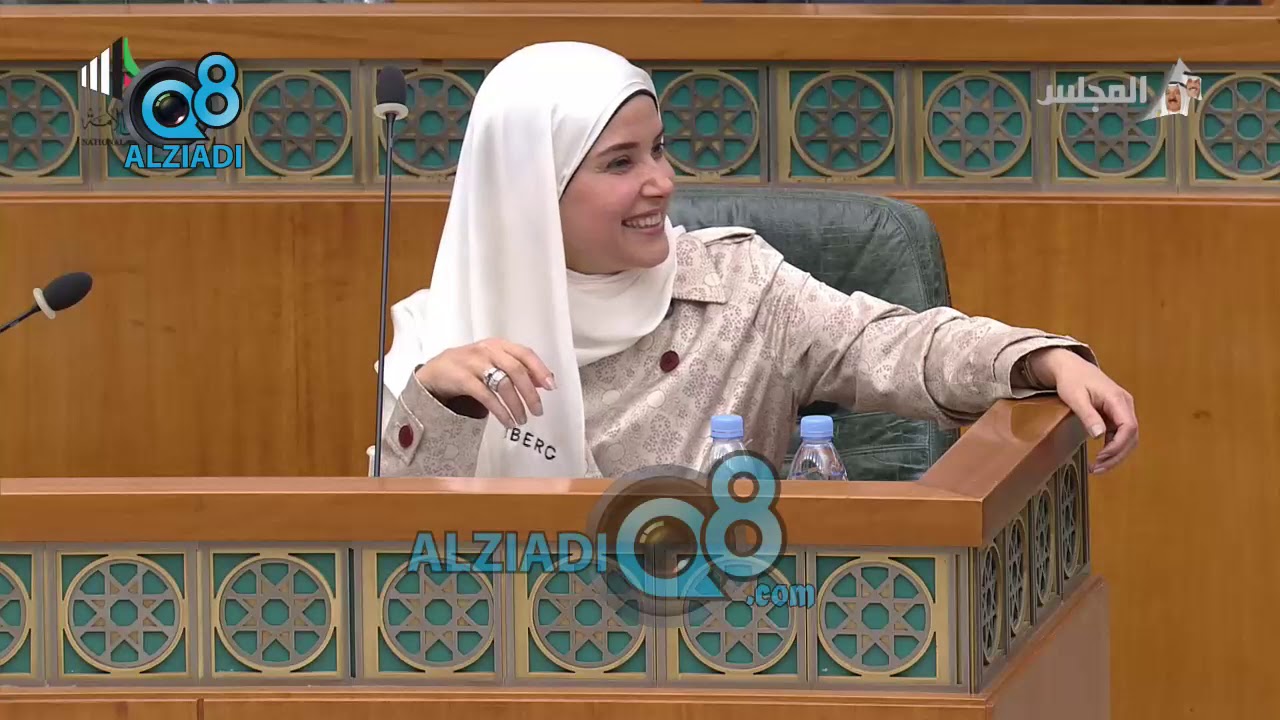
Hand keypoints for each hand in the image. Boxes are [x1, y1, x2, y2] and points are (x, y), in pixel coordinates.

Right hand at [414, 338, 555, 428]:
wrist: (436, 371)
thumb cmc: (470, 366)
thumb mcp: (494, 362)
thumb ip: (518, 369)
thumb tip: (544, 380)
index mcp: (499, 345)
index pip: (525, 353)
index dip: (540, 369)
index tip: (551, 386)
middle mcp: (487, 350)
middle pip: (516, 370)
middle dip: (530, 393)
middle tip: (538, 411)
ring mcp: (473, 363)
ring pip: (502, 384)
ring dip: (516, 405)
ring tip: (521, 420)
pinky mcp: (462, 378)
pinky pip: (486, 396)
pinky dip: (500, 411)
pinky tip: (507, 421)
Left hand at [1027, 348, 1137, 474]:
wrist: (1070, 367)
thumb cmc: (1071, 379)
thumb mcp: (1075, 397)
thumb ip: (1088, 415)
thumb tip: (1099, 436)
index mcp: (1117, 399)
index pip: (1129, 427)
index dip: (1118, 446)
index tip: (1102, 457)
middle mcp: (1124, 404)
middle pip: (1131, 436)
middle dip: (1117, 456)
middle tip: (1098, 469)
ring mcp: (1122, 409)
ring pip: (1128, 438)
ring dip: (1115, 455)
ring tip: (1098, 468)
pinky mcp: (1116, 414)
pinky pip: (1120, 434)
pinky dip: (1112, 447)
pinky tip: (1101, 457)